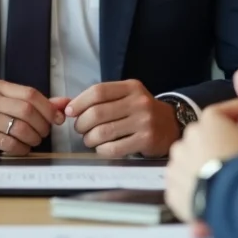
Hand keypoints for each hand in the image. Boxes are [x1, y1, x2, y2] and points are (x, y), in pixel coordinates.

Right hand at [0, 80, 65, 154]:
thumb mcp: (10, 103)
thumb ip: (37, 103)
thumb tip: (65, 104)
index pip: (30, 94)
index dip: (48, 108)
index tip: (57, 119)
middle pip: (26, 111)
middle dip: (42, 125)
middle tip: (44, 133)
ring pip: (19, 128)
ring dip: (33, 138)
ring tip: (34, 140)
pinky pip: (9, 143)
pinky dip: (22, 148)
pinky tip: (23, 147)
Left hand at [64, 80, 178, 157]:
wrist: (171, 126)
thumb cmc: (141, 111)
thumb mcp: (126, 97)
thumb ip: (100, 99)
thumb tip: (66, 105)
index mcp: (131, 87)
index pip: (98, 91)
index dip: (79, 102)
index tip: (69, 112)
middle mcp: (139, 102)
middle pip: (97, 113)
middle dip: (81, 124)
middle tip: (80, 129)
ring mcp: (144, 122)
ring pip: (103, 132)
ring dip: (89, 139)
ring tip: (89, 139)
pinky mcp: (146, 140)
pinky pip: (114, 148)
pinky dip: (102, 150)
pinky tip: (102, 148)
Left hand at [164, 101, 237, 228]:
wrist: (234, 201)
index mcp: (207, 121)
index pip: (221, 113)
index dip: (235, 117)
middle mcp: (185, 138)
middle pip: (204, 138)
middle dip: (217, 144)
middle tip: (235, 159)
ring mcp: (176, 164)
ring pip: (191, 161)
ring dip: (203, 165)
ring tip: (222, 180)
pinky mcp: (172, 189)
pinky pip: (184, 184)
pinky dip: (194, 186)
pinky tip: (210, 194)